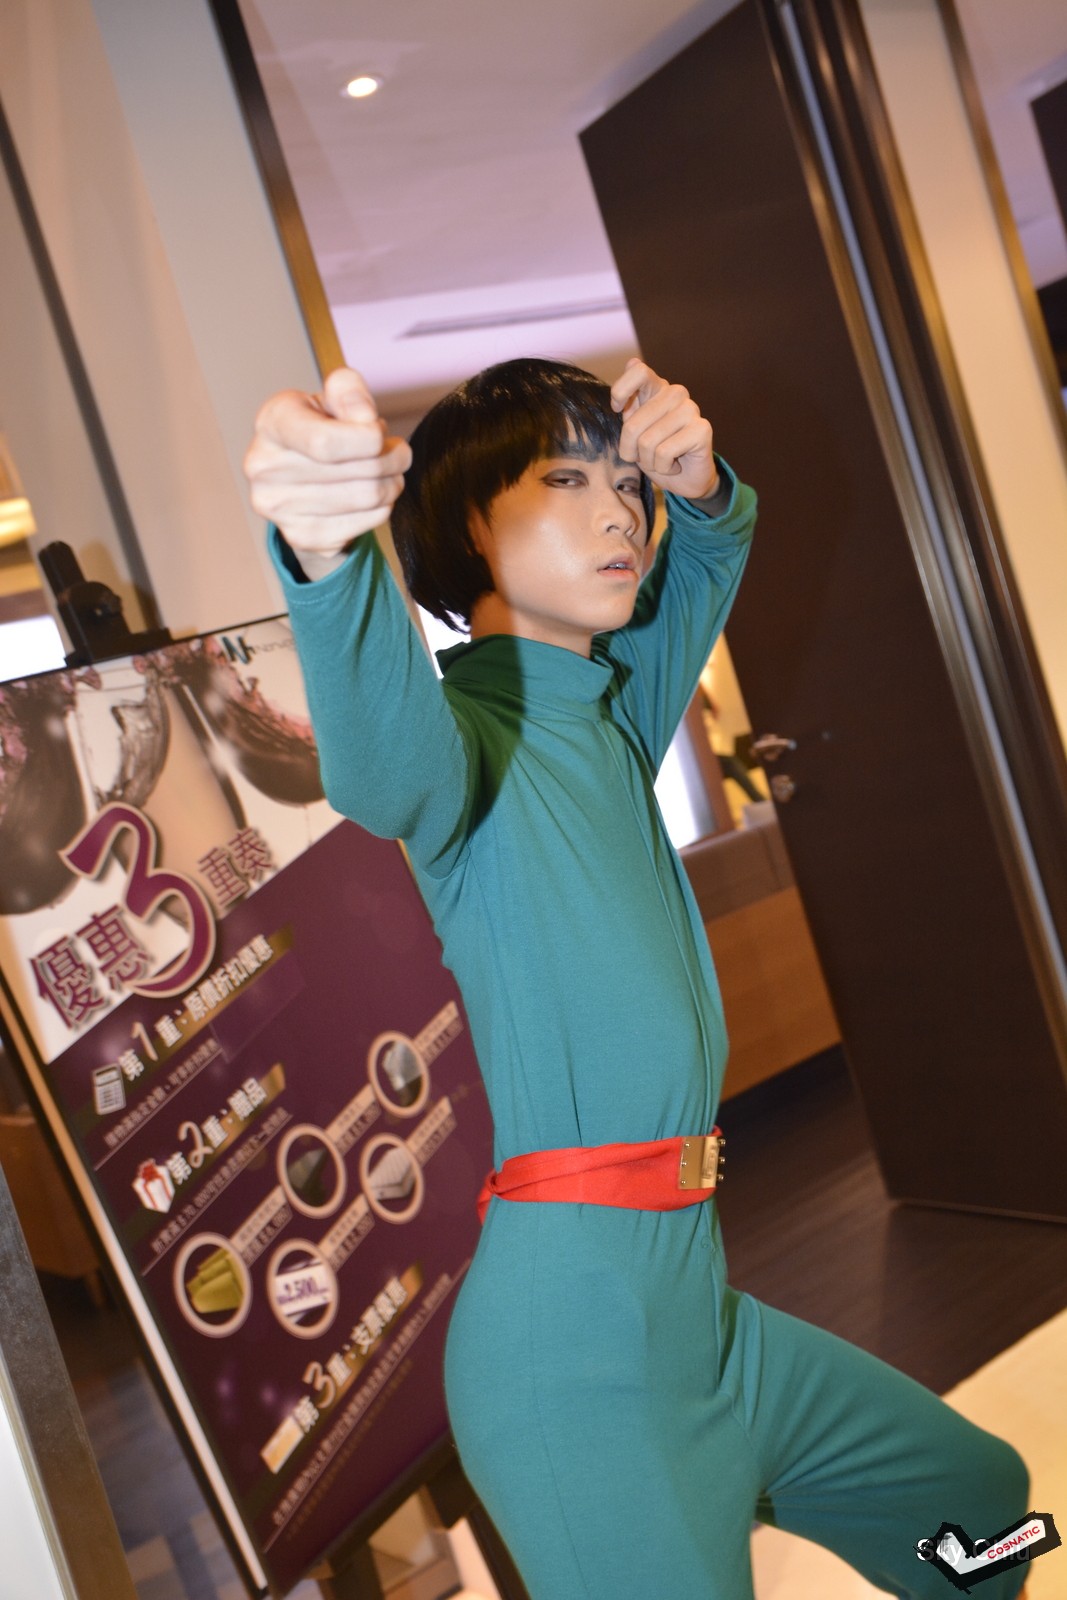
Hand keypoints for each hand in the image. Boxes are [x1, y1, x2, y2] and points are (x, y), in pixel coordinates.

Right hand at [243, 368, 411, 576]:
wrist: (299, 479)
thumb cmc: (320, 428)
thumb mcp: (331, 398)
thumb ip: (348, 390)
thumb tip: (365, 418)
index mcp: (271, 423)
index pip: (325, 443)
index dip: (368, 439)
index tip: (380, 432)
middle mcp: (263, 467)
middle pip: (357, 471)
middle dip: (392, 459)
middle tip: (398, 452)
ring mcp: (278, 507)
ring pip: (367, 497)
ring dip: (392, 483)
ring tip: (389, 471)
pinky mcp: (300, 537)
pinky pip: (366, 523)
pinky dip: (382, 508)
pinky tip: (373, 495)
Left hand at [611, 358, 718, 500]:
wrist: (685, 479)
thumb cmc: (655, 454)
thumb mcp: (634, 430)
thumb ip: (629, 404)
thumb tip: (632, 362)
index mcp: (656, 388)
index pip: (638, 370)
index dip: (621, 391)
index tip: (618, 410)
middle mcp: (675, 393)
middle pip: (634, 423)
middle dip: (630, 450)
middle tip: (642, 456)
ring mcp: (690, 409)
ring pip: (648, 441)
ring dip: (649, 461)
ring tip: (660, 460)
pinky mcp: (702, 429)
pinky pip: (664, 453)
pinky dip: (664, 467)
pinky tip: (674, 464)